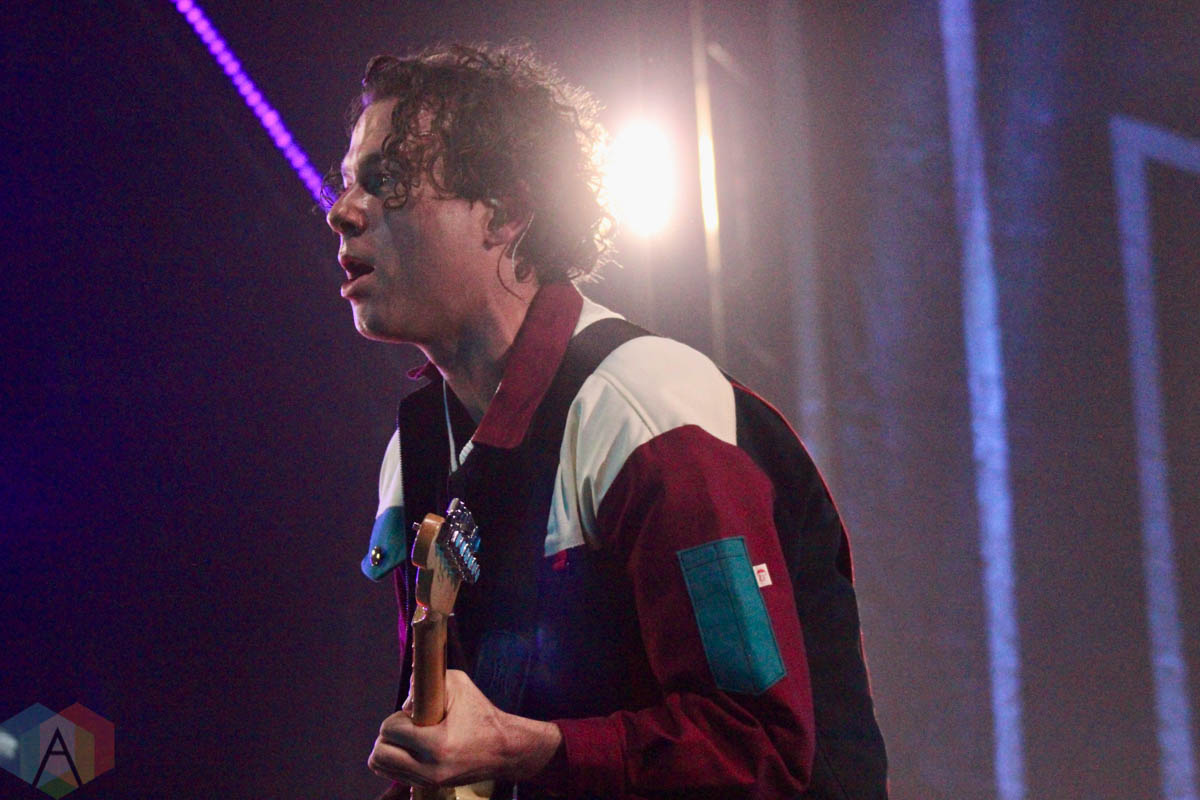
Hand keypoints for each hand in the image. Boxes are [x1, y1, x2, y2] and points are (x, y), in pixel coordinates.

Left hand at [367, 669, 562, 788]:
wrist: (504, 749)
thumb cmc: (482, 714)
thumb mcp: (459, 685)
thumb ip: (426, 683)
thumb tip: (403, 702)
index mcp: (437, 743)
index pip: (390, 730)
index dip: (396, 717)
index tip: (412, 713)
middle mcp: (430, 768)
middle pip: (380, 754)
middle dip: (387, 735)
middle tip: (405, 726)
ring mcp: (429, 781)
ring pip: (382, 767)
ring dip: (388, 748)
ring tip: (405, 737)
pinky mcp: (430, 786)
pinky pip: (395, 775)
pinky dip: (395, 760)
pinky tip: (409, 749)